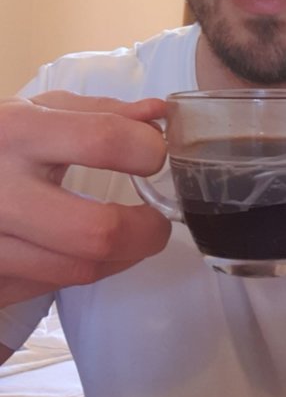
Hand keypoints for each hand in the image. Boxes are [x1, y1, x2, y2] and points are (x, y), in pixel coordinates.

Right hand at [0, 92, 170, 307]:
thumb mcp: (33, 111)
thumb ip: (99, 111)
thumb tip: (160, 115)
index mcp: (17, 133)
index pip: (102, 141)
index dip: (147, 150)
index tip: (157, 157)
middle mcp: (1, 190)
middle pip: (96, 231)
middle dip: (146, 230)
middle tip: (160, 219)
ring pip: (81, 268)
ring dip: (123, 255)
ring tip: (132, 235)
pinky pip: (55, 285)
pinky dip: (88, 268)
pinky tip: (93, 249)